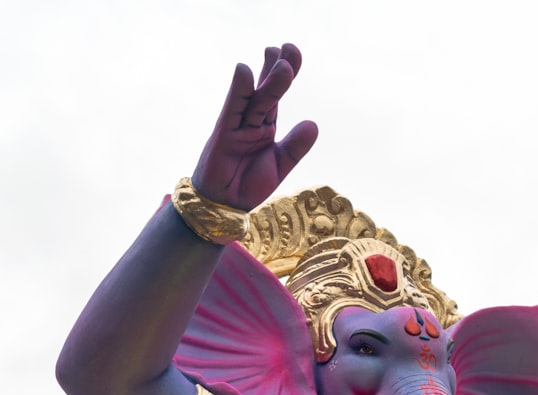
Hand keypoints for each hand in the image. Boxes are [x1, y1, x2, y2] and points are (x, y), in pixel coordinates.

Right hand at [191, 43, 317, 209]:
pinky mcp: (224, 133)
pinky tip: (243, 71)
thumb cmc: (249, 183)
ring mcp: (237, 125)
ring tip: (277, 56)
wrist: (226, 203)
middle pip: (267, 90)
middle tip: (289, 47)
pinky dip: (238, 90)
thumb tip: (313, 123)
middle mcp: (252, 121)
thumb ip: (296, 145)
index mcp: (266, 125)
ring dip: (266, 79)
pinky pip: (232, 109)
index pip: (277, 95)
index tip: (294, 54)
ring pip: (255, 98)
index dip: (285, 75)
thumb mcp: (281, 164)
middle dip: (277, 68)